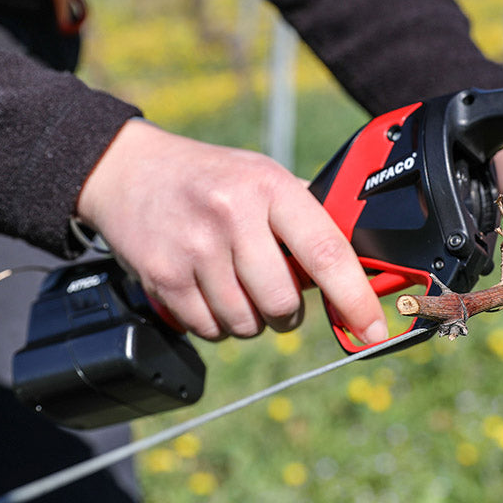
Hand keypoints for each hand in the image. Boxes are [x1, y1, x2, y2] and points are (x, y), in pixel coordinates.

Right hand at [76, 119, 387, 343]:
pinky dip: (215, 323)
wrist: (129, 172)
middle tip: (275, 292)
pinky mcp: (164, 277)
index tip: (373, 331)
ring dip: (249, 319)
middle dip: (286, 312)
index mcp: (269, 187)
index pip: (325, 251)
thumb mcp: (263, 177)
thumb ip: (307, 218)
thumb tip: (360, 270)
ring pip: (246, 324)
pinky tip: (205, 290)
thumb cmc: (211, 179)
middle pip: (283, 302)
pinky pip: (210, 331)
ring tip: (233, 283)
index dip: (354, 298)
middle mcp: (232, 215)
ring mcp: (195, 248)